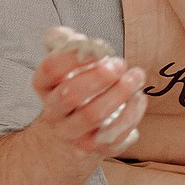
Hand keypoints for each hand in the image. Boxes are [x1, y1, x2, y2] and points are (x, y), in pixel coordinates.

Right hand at [31, 26, 144, 156]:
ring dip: (119, 93)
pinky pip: (112, 135)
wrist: (70, 134)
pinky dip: (131, 115)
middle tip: (120, 64)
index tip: (100, 47)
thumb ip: (67, 42)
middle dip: (100, 76)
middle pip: (71, 94)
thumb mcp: (68, 63)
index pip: (51, 69)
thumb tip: (70, 37)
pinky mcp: (93, 147)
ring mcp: (72, 132)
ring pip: (93, 115)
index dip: (75, 56)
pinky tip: (139, 99)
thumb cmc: (76, 86)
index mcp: (44, 86)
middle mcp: (53, 111)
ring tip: (136, 77)